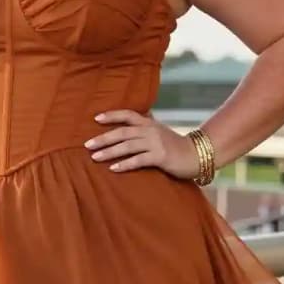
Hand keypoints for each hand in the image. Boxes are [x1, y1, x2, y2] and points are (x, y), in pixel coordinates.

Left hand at [84, 110, 201, 178]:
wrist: (196, 155)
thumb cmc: (175, 146)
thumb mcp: (159, 133)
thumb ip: (144, 130)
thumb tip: (126, 129)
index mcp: (149, 123)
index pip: (127, 115)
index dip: (111, 115)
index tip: (95, 118)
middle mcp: (150, 130)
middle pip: (122, 132)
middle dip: (103, 138)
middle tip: (87, 145)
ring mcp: (156, 143)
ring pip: (127, 146)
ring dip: (109, 152)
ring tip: (95, 157)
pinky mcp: (160, 157)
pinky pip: (139, 160)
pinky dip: (125, 164)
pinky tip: (113, 169)